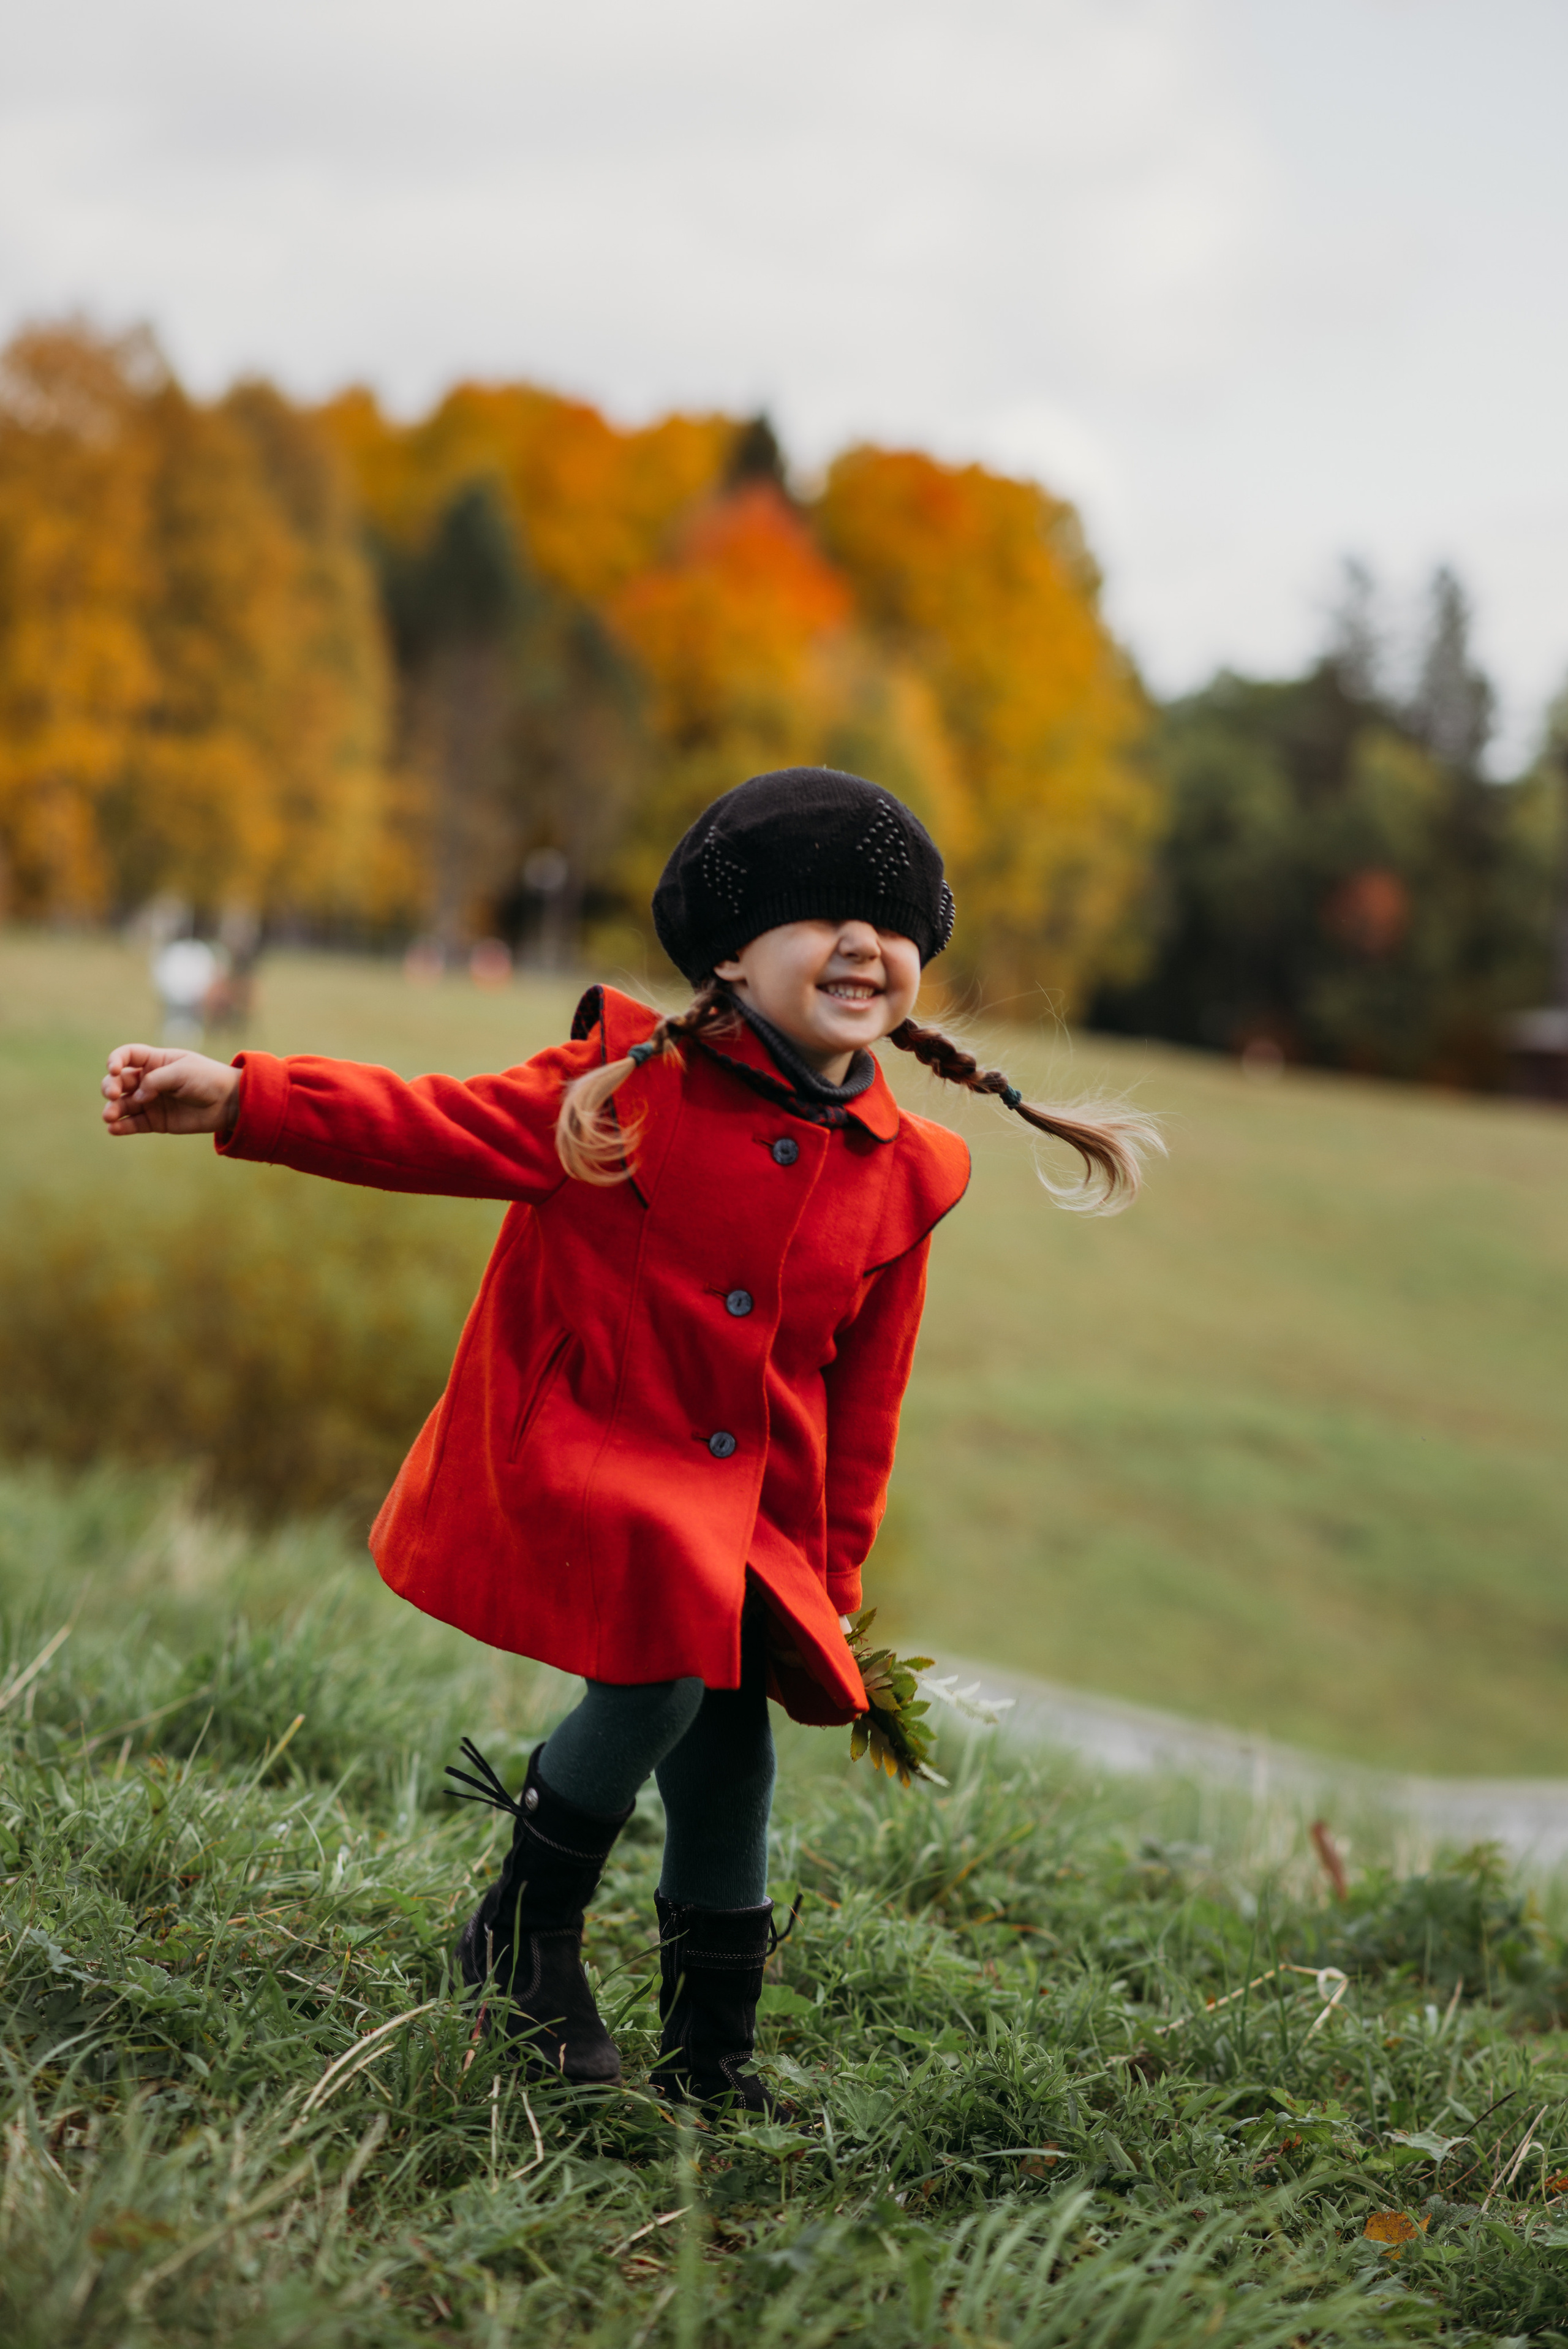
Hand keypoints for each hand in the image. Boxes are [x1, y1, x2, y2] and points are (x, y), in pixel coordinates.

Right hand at [101, 1044, 241, 1136]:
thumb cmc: (207, 1079)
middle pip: (119, 1081)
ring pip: (123, 1105)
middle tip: (113, 1095)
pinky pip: (133, 1124)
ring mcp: (150, 1101)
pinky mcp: (155, 1121)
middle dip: (110, 1087)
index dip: (115, 1060)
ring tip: (109, 1116)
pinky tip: (113, 1129)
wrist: (229, 1102)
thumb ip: (156, 1081)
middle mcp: (148, 1080)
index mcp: (155, 1060)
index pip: (127, 1056)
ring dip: (112, 1109)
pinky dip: (122, 1127)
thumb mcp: (182, 1072)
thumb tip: (137, 1098)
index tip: (114, 1069)